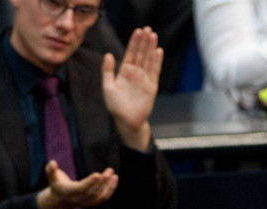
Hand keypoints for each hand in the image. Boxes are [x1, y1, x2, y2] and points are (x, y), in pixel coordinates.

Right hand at [37, 161, 118, 208]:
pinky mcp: (93, 202)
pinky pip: (103, 198)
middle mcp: (78, 199)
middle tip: (109, 171)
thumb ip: (51, 170)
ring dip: (108, 185)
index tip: (98, 174)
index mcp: (69, 192)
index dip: (90, 182)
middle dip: (102, 182)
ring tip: (112, 173)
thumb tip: (53, 163)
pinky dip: (110, 189)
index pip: (81, 188)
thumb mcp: (51, 177)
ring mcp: (86, 202)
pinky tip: (114, 178)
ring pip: (100, 196)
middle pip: (92, 192)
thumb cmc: (57, 184)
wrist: (61, 201)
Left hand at [102, 27, 161, 151]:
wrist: (126, 121)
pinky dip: (156, 62)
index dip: (134, 42)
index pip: (131, 53)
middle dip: (144, 42)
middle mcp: (136, 73)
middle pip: (141, 54)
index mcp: (125, 72)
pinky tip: (158, 52)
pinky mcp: (151, 87)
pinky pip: (154, 72)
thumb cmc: (116, 106)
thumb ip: (107, 70)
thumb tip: (108, 54)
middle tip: (148, 29)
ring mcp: (144, 79)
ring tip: (153, 36)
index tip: (138, 31)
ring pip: (148, 60)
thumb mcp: (107, 86)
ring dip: (151, 48)